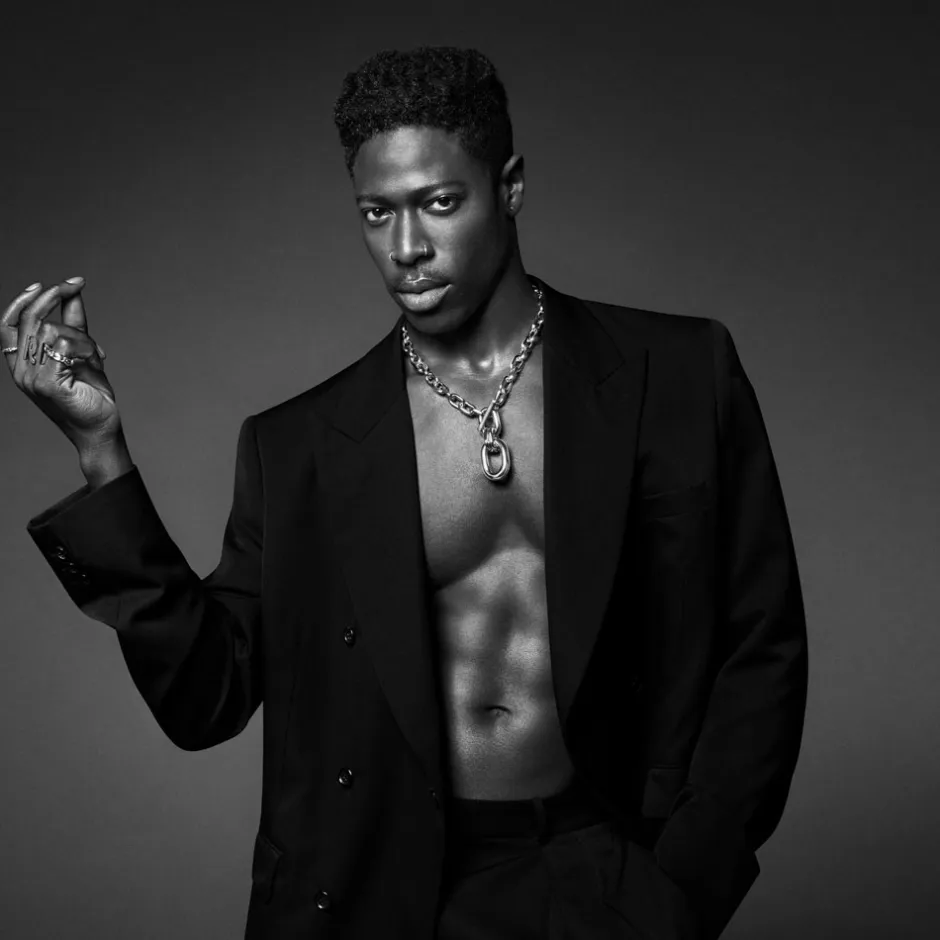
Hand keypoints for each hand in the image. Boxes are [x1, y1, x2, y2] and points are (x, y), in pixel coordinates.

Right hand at [2, 278, 120, 453]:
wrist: (102, 428)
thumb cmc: (91, 394)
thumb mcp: (81, 351)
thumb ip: (74, 323)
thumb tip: (73, 291)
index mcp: (23, 363)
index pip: (7, 324)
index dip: (22, 301)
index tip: (44, 285)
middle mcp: (21, 370)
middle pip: (28, 320)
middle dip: (53, 297)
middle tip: (75, 285)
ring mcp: (31, 379)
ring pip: (50, 330)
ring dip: (81, 335)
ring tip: (95, 352)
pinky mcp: (48, 385)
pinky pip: (63, 346)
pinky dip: (86, 346)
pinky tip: (96, 359)